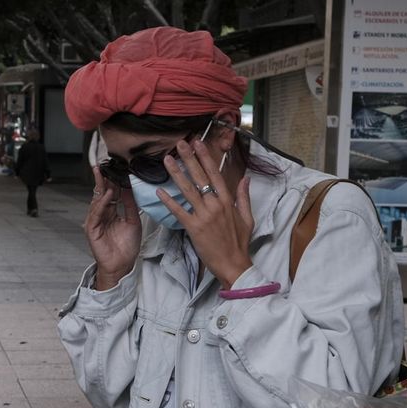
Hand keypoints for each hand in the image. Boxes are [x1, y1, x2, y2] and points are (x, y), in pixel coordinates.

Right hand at [84, 166, 141, 290]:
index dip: (112, 181)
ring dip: (102, 188)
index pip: (111, 193)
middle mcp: (102, 214)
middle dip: (102, 179)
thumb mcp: (133, 220)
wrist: (123, 264)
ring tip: (106, 175)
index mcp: (111, 212)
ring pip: (97, 201)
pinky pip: (96, 213)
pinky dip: (102, 203)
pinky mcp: (92, 229)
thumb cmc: (127, 246)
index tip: (116, 168)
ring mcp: (95, 221)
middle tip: (104, 165)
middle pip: (101, 193)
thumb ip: (130, 204)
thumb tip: (130, 187)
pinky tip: (107, 194)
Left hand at [159, 139, 254, 287]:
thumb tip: (245, 179)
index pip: (215, 174)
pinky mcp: (193, 228)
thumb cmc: (239, 242)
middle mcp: (215, 205)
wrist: (234, 264)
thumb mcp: (247, 217)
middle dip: (189, 158)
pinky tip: (159, 191)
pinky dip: (168, 201)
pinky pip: (179, 211)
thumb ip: (243, 197)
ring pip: (188, 190)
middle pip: (200, 177)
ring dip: (176, 173)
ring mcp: (204, 216)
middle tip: (179, 143)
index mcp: (227, 201)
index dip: (205, 158)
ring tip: (167, 160)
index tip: (198, 143)